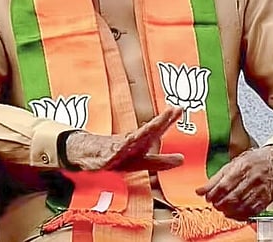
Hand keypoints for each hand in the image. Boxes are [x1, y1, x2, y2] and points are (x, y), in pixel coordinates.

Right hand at [64, 107, 183, 171]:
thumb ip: (161, 161)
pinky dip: (116, 151)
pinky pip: (111, 154)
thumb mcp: (142, 162)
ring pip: (130, 141)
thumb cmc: (118, 156)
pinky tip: (122, 147)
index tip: (179, 109)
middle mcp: (130, 142)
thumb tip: (182, 159)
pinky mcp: (104, 158)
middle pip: (146, 131)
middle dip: (158, 122)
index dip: (168, 120)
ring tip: (152, 127)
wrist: (89, 154)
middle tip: (170, 112)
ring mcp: (117, 149)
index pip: (156, 130)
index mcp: (140, 142)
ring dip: (140, 134)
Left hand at [195, 145, 272, 220]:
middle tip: (214, 204)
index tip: (207, 197)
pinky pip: (252, 211)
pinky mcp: (266, 200)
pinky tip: (233, 213)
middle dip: (220, 203)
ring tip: (222, 208)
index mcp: (242, 168)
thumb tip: (200, 191)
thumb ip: (215, 179)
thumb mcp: (232, 165)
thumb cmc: (252, 163)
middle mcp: (252, 179)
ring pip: (242, 206)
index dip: (213, 194)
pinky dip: (240, 215)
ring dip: (229, 211)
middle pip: (233, 197)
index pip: (224, 185)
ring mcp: (260, 190)